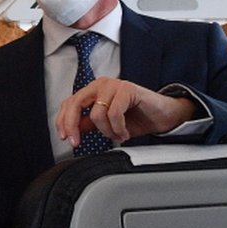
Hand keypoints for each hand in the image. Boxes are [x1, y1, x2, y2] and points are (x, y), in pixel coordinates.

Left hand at [55, 77, 195, 147]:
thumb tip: (72, 130)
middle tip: (77, 142)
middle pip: (75, 103)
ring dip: (106, 131)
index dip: (63, 121)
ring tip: (117, 134)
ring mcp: (113, 84)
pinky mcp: (127, 88)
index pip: (69, 103)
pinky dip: (118, 128)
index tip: (65, 137)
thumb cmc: (137, 118)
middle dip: (72, 125)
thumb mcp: (107, 124)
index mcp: (93, 91)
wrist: (163, 116)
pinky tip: (125, 132)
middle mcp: (100, 85)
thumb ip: (88, 124)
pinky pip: (114, 113)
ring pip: (96, 113)